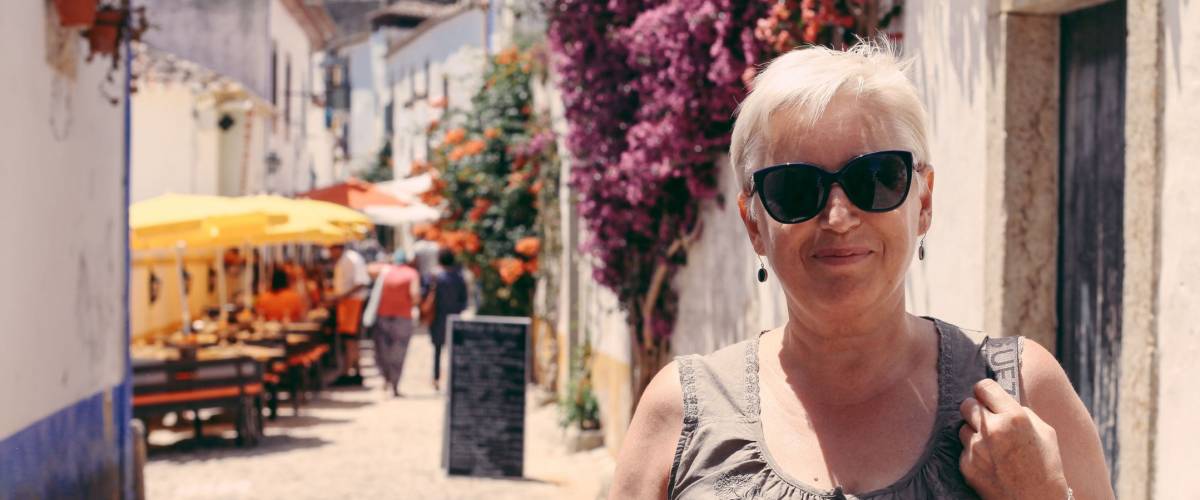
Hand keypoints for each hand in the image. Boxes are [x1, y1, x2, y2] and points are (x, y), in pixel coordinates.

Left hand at [959, 379, 1069, 499]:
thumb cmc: (1046, 466)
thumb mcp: (1045, 431)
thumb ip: (1020, 411)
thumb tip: (1000, 399)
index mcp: (1014, 417)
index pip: (984, 387)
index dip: (985, 391)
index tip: (986, 395)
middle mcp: (992, 429)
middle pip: (967, 404)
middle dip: (976, 409)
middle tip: (986, 418)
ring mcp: (976, 448)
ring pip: (963, 427)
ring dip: (973, 432)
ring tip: (992, 445)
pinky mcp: (966, 465)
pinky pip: (963, 449)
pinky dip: (973, 453)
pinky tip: (989, 462)